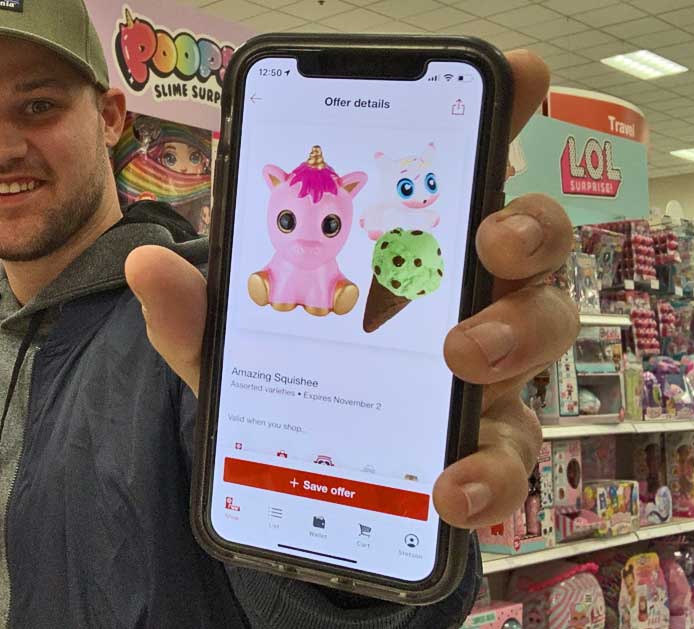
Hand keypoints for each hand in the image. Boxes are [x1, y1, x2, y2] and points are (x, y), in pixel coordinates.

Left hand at [125, 50, 576, 529]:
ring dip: (517, 333)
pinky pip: (515, 455)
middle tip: (491, 240)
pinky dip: (492, 474)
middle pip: (532, 243)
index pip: (463, 169)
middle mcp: (465, 295)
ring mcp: (487, 369)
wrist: (295, 474)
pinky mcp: (485, 445)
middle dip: (527, 225)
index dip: (500, 114)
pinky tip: (452, 490)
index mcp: (408, 248)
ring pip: (547, 332)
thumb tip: (146, 268)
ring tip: (462, 354)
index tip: (516, 74)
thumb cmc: (285, 376)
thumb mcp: (231, 341)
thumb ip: (195, 308)